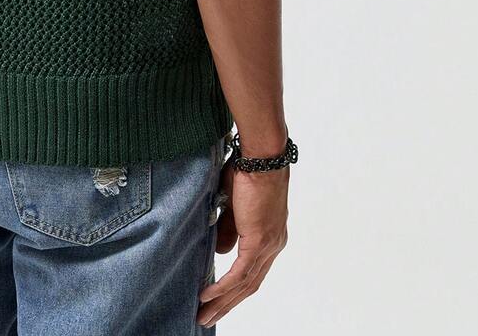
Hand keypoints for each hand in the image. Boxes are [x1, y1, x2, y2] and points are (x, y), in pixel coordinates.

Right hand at [197, 160, 288, 326]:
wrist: (261, 158)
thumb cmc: (248, 171)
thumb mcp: (234, 205)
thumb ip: (229, 230)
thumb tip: (220, 254)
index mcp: (270, 237)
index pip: (252, 272)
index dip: (235, 289)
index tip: (218, 301)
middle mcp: (273, 246)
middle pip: (249, 285)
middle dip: (227, 304)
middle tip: (207, 318)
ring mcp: (268, 246)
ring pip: (244, 284)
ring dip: (222, 301)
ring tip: (204, 314)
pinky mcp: (259, 242)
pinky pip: (240, 273)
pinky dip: (223, 287)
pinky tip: (208, 296)